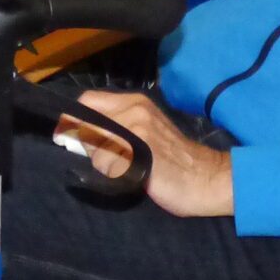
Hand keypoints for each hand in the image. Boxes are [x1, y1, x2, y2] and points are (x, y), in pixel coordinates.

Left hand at [61, 91, 234, 217]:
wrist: (207, 178)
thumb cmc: (174, 158)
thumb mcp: (143, 132)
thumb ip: (113, 129)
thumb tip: (77, 136)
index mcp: (134, 102)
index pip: (88, 101)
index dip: (75, 120)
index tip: (72, 138)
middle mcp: (134, 109)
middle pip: (88, 126)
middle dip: (90, 146)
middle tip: (111, 162)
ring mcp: (137, 129)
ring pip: (96, 148)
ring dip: (104, 164)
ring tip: (129, 171)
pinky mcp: (140, 152)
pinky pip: (109, 165)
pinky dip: (114, 175)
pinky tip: (134, 178)